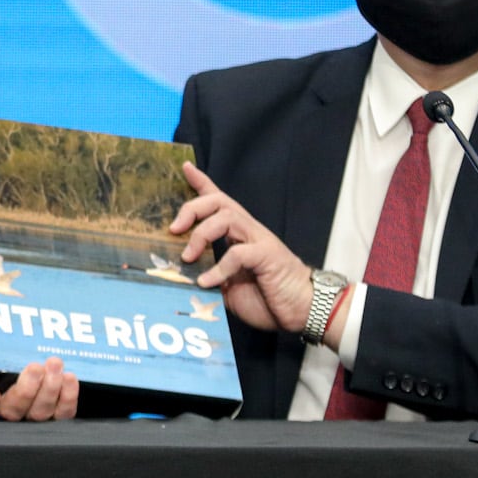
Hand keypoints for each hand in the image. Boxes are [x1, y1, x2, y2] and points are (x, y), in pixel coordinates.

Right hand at [0, 357, 78, 420]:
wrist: (40, 363)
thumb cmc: (8, 354)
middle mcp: (5, 411)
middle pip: (11, 410)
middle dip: (25, 389)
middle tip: (34, 367)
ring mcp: (31, 417)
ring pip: (39, 413)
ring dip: (50, 388)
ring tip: (55, 364)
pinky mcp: (55, 417)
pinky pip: (62, 414)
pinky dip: (68, 397)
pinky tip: (69, 378)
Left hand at [169, 162, 314, 335]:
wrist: (303, 310)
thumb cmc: (270, 298)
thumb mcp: (231, 288)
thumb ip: (212, 279)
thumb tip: (186, 280)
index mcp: (240, 235)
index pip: (220, 200)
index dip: (202, 182)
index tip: (185, 167)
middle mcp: (250, 231)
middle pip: (219, 201)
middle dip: (192, 208)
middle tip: (174, 230)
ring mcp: (260, 241)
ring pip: (226, 217)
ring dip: (201, 234)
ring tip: (188, 257)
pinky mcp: (267, 256)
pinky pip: (237, 253)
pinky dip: (217, 268)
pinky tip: (206, 283)